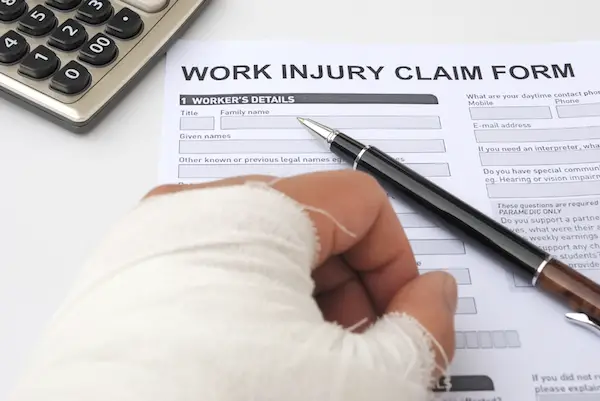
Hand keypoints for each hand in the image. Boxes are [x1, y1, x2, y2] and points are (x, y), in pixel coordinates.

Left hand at [146, 170, 457, 373]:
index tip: (400, 314)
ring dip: (297, 304)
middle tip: (354, 352)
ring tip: (299, 365)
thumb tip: (432, 295)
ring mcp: (146, 247)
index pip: (360, 201)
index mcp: (250, 211)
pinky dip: (245, 309)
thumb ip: (424, 328)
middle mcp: (189, 213)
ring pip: (257, 252)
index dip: (397, 261)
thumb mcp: (364, 383)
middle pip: (308, 225)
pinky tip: (248, 363)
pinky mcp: (120, 283)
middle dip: (349, 289)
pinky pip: (207, 273)